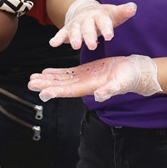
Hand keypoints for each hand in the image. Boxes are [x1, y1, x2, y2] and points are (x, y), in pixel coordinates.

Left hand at [28, 55, 161, 101]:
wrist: (135, 72)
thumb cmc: (129, 78)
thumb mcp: (121, 83)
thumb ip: (110, 90)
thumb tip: (99, 96)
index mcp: (90, 87)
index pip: (70, 91)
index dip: (56, 91)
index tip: (43, 93)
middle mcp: (84, 84)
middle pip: (61, 85)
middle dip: (46, 85)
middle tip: (31, 83)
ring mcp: (84, 78)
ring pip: (62, 79)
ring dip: (48, 79)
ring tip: (34, 78)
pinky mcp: (86, 71)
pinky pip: (68, 73)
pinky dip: (56, 72)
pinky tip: (47, 71)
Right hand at [49, 0, 137, 49]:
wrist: (87, 10)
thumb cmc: (104, 16)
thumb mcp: (114, 14)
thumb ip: (123, 12)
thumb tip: (133, 7)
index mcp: (100, 15)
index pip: (104, 22)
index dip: (106, 29)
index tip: (110, 36)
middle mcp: (87, 19)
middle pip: (88, 27)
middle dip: (89, 36)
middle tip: (92, 46)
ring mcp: (77, 24)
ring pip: (75, 31)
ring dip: (74, 38)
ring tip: (75, 46)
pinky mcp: (68, 29)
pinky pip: (62, 33)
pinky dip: (57, 38)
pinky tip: (53, 44)